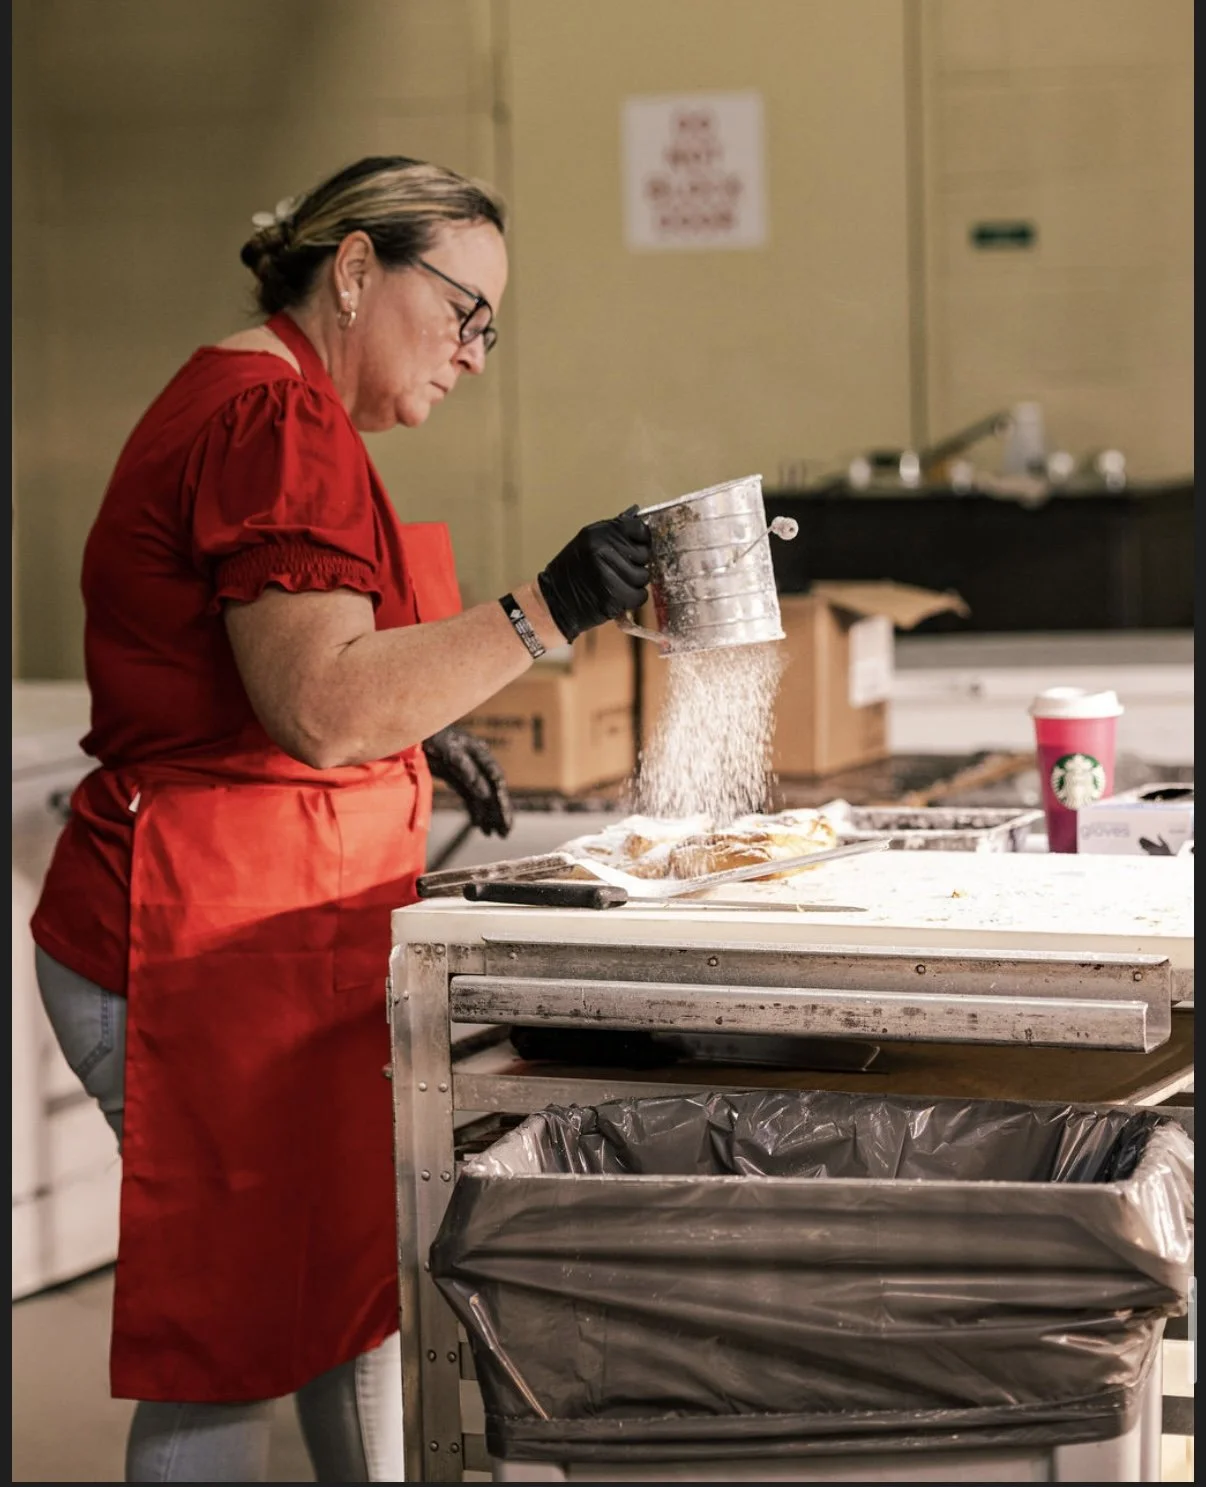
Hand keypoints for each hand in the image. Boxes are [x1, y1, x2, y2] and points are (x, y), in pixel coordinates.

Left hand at [422, 727, 512, 837]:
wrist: (413, 731)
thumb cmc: (430, 735)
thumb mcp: (446, 749)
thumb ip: (464, 767)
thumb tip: (483, 791)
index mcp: (478, 751)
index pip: (494, 775)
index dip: (500, 796)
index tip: (503, 815)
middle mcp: (477, 761)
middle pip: (492, 788)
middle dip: (500, 810)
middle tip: (506, 831)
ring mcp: (467, 770)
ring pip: (483, 796)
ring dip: (490, 815)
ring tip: (496, 834)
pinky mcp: (457, 778)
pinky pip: (470, 798)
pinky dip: (476, 812)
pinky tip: (480, 826)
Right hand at [536, 506, 650, 643]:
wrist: (553, 601)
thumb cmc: (572, 572)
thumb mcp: (587, 543)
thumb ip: (613, 536)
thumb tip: (641, 533)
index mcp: (597, 533)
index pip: (639, 529)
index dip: (641, 541)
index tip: (634, 549)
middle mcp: (602, 550)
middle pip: (643, 554)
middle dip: (636, 564)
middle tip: (620, 570)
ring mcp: (607, 573)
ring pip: (643, 576)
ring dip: (634, 583)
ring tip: (616, 583)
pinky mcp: (612, 596)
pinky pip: (640, 595)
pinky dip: (633, 598)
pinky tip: (619, 596)